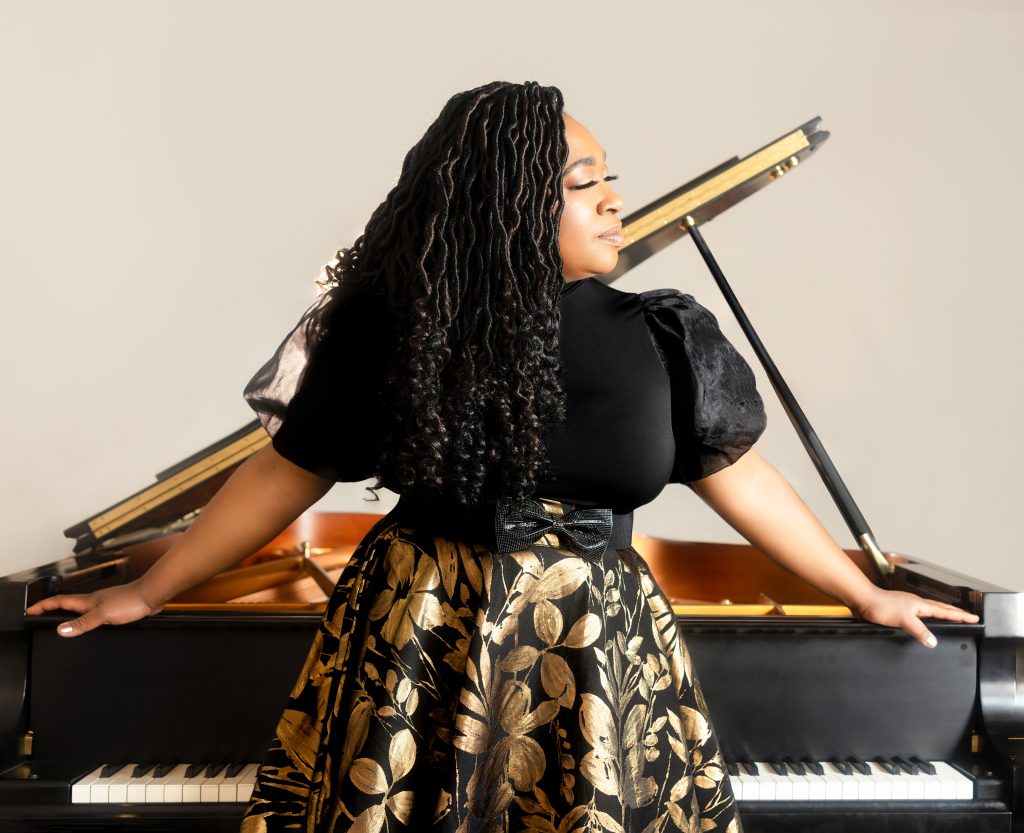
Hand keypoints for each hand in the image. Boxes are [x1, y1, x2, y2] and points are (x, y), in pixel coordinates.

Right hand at [24, 580, 163, 636]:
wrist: (151, 595)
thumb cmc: (130, 600)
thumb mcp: (103, 614)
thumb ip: (83, 623)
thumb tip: (61, 630)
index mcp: (88, 601)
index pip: (60, 601)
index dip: (44, 605)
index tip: (31, 610)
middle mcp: (95, 601)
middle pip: (69, 604)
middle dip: (53, 609)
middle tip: (41, 614)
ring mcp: (105, 604)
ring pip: (82, 609)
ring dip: (70, 614)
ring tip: (61, 620)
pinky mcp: (116, 609)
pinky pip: (96, 615)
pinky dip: (87, 619)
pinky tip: (92, 625)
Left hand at [850, 586, 978, 647]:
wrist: (862, 599)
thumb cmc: (880, 605)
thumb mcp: (903, 619)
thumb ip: (919, 630)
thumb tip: (934, 642)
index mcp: (920, 605)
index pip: (946, 611)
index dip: (961, 616)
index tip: (975, 618)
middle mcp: (916, 604)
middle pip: (941, 608)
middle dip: (956, 613)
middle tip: (969, 616)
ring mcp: (908, 606)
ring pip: (931, 610)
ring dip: (943, 614)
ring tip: (951, 618)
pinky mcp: (899, 611)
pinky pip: (919, 615)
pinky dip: (927, 619)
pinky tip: (923, 623)